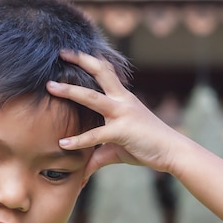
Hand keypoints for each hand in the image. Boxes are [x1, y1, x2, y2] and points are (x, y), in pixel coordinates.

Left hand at [46, 50, 183, 176]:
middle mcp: (122, 100)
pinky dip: (78, 140)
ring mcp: (122, 113)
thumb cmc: (147, 146)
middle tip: (61, 52)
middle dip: (81, 60)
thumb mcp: (118, 148)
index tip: (76, 50)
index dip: (92, 59)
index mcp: (123, 98)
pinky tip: (63, 143)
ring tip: (50, 86)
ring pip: (91, 97)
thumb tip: (82, 172)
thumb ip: (98, 156)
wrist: (172, 151)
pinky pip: (95, 135)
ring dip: (70, 91)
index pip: (106, 72)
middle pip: (100, 72)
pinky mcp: (122, 131)